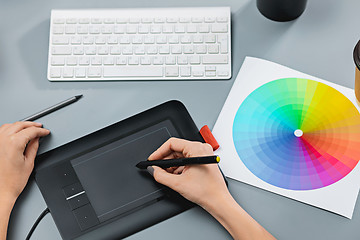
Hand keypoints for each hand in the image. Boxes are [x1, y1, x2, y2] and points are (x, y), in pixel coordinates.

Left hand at [0, 122, 49, 202]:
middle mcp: (2, 140)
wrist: (1, 191)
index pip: (30, 131)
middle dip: (31, 125)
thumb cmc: (12, 182)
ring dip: (20, 125)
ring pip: (9, 125)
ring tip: (29, 128)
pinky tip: (15, 132)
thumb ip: (33, 147)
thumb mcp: (29, 163)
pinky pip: (1, 131)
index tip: (45, 132)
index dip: (40, 131)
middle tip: (39, 127)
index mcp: (13, 143)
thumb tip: (36, 139)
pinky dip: (9, 129)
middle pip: (19, 125)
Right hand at [148, 138, 275, 239]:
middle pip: (176, 149)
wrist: (218, 201)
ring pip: (181, 155)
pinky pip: (187, 159)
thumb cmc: (206, 192)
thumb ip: (161, 175)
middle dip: (165, 160)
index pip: (172, 143)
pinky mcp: (203, 160)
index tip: (152, 159)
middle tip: (156, 168)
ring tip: (166, 175)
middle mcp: (201, 149)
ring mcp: (203, 154)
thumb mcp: (178, 183)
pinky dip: (179, 167)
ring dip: (172, 165)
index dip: (159, 152)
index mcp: (196, 149)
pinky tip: (175, 176)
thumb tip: (153, 170)